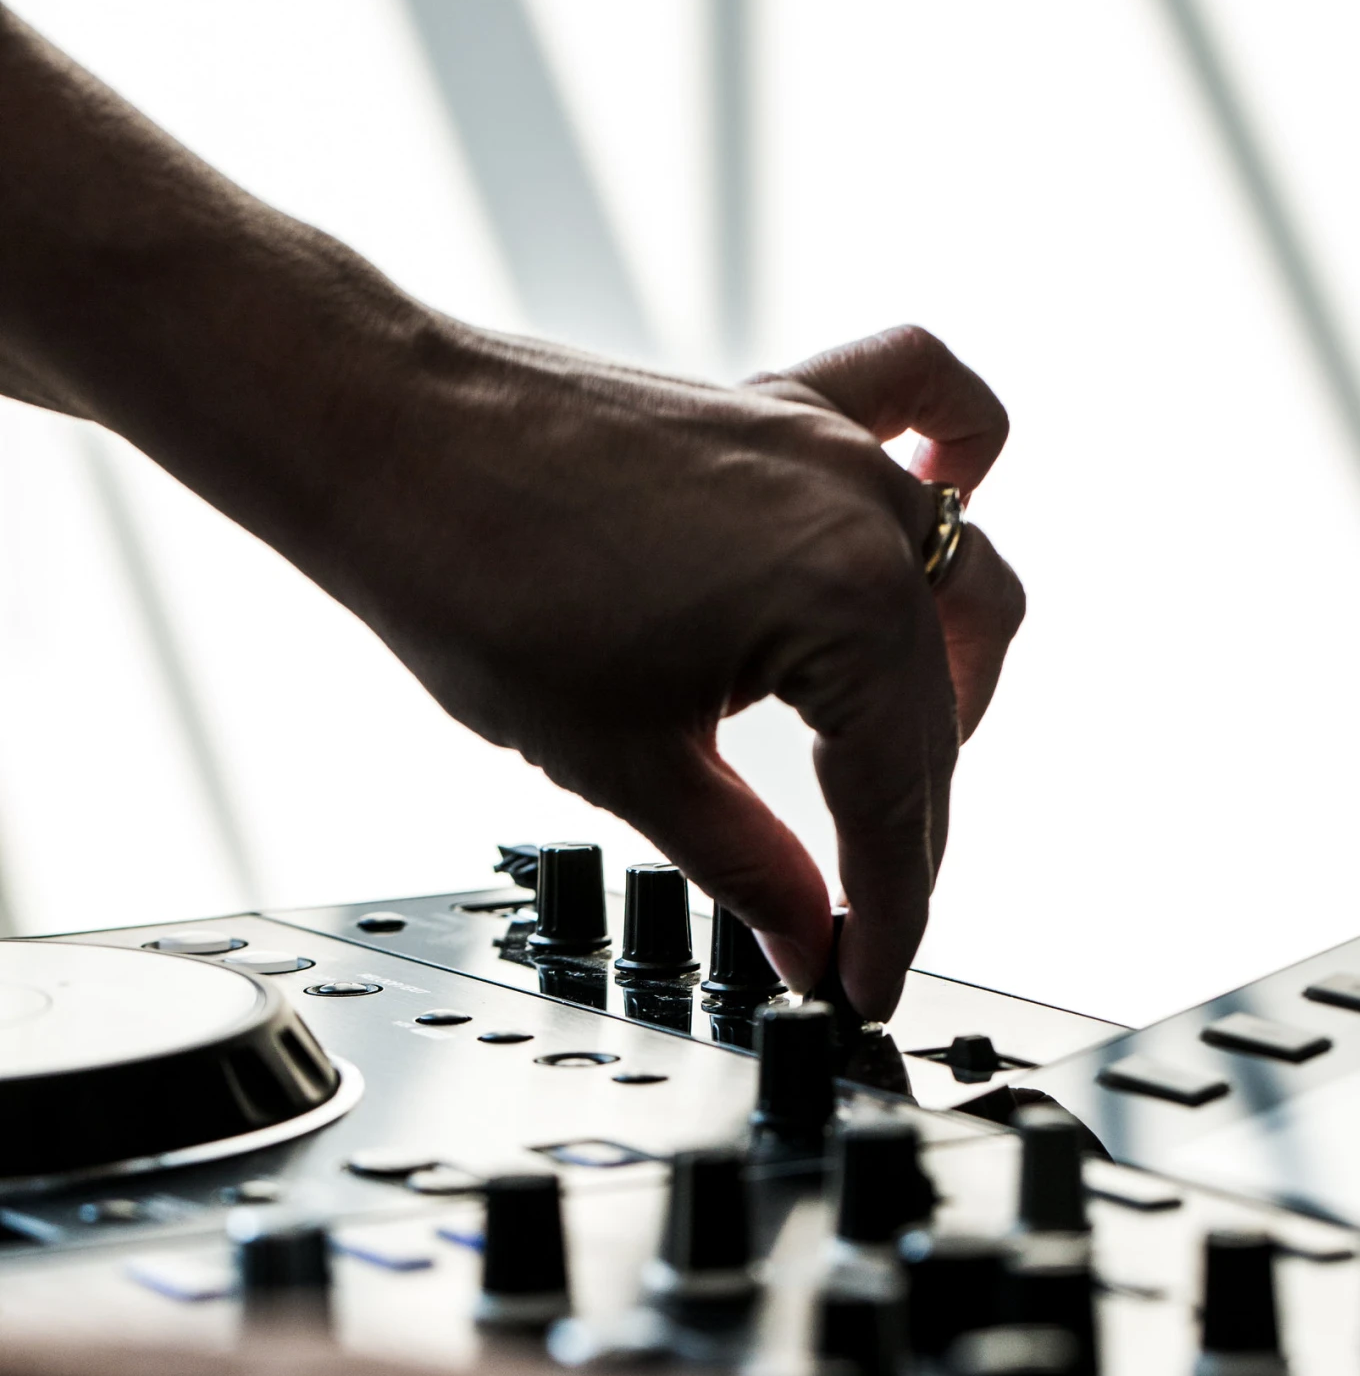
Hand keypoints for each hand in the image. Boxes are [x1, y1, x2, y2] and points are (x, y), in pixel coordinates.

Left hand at [322, 321, 1023, 1017]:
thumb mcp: (627, 765)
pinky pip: (920, 396)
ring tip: (898, 763)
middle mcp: (864, 513)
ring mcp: (831, 448)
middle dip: (907, 827)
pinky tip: (948, 496)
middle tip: (857, 919)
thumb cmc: (476, 582)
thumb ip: (744, 863)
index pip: (898, 795)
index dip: (888, 913)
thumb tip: (806, 939)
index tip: (867, 979)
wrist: (383, 446)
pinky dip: (956, 449)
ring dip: (953, 678)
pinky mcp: (785, 404)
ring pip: (962, 575)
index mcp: (844, 604)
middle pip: (935, 705)